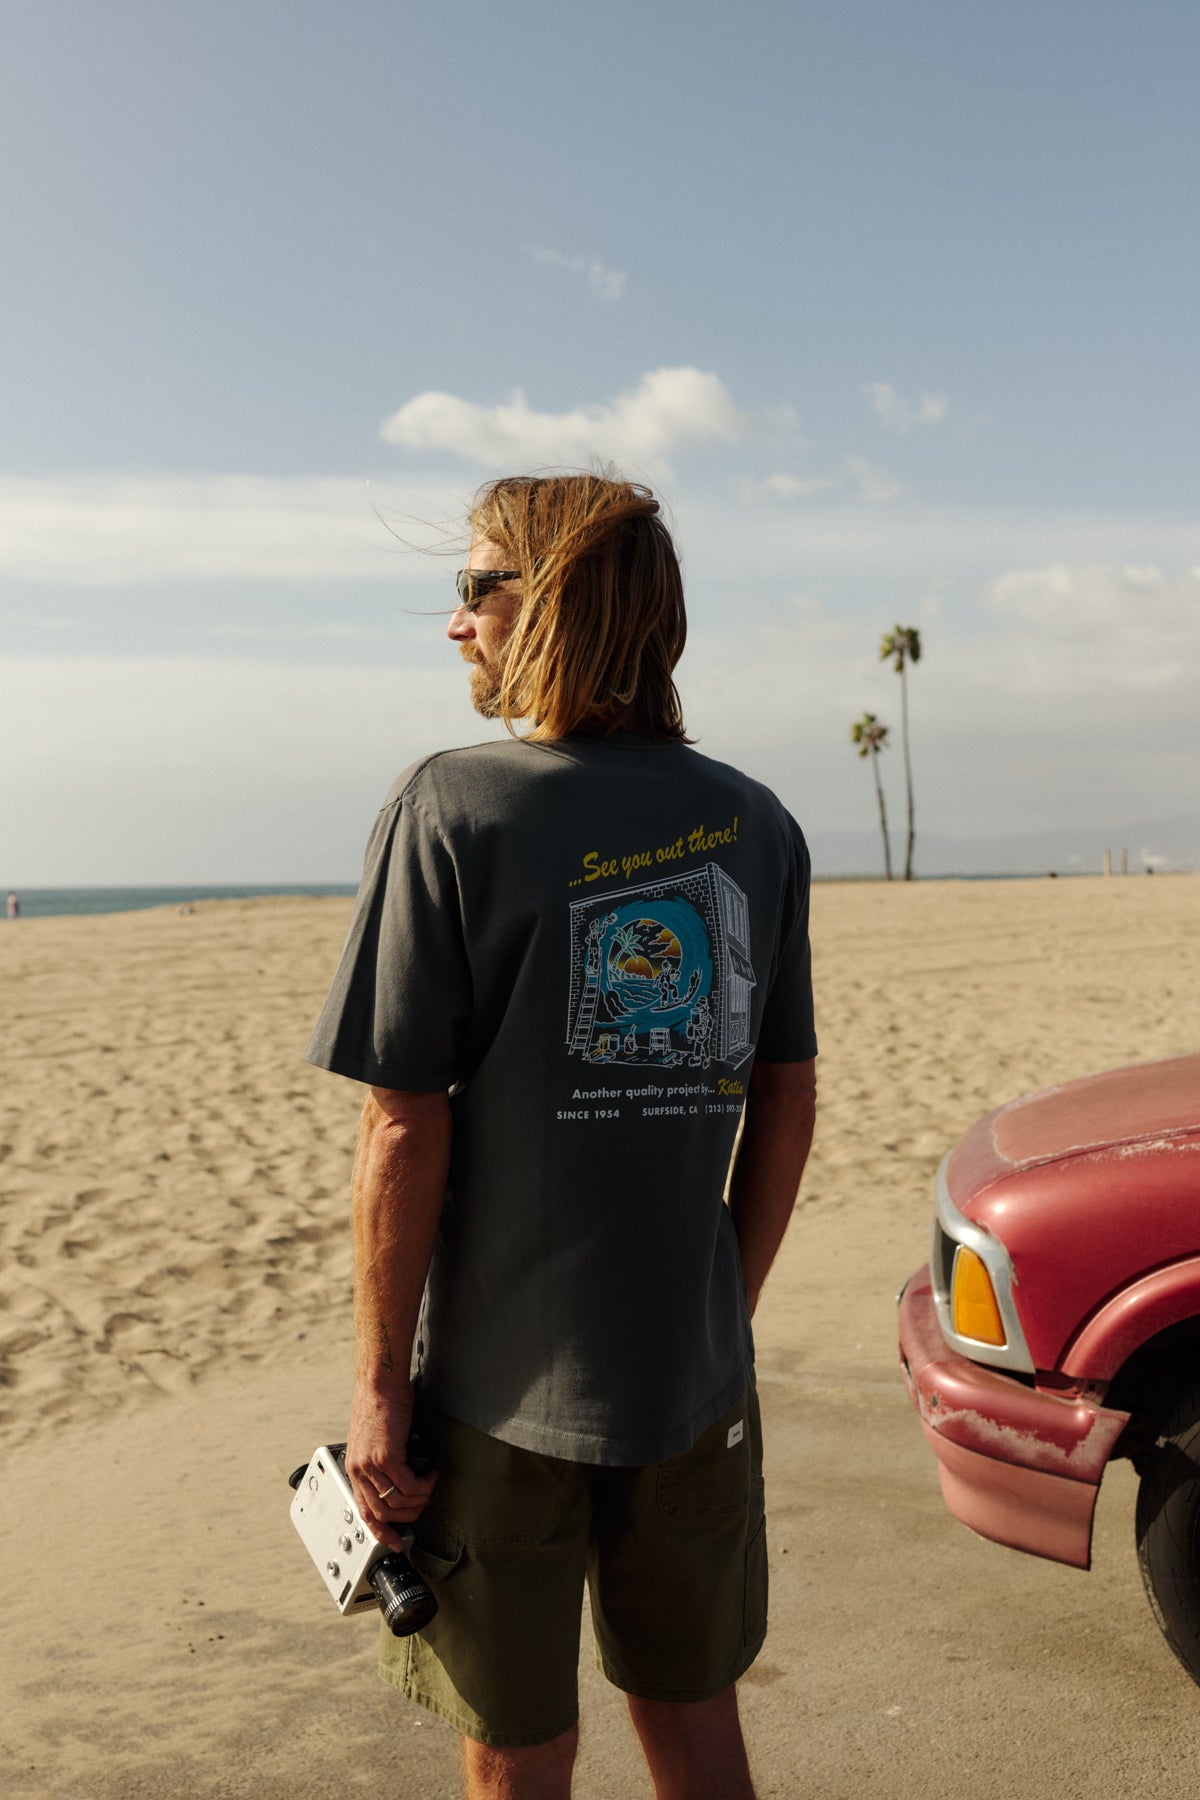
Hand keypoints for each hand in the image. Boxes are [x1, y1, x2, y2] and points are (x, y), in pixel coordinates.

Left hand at [345, 1377, 437, 1553]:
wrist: (380, 1383)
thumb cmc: (380, 1404)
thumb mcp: (373, 1439)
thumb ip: (381, 1461)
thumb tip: (402, 1477)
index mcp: (355, 1468)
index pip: (364, 1512)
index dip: (381, 1531)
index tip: (397, 1541)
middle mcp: (360, 1470)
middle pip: (383, 1513)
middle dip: (408, 1517)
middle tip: (424, 1504)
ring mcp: (372, 1465)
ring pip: (399, 1502)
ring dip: (420, 1498)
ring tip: (430, 1485)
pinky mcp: (387, 1457)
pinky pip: (409, 1485)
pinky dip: (424, 1484)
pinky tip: (431, 1473)